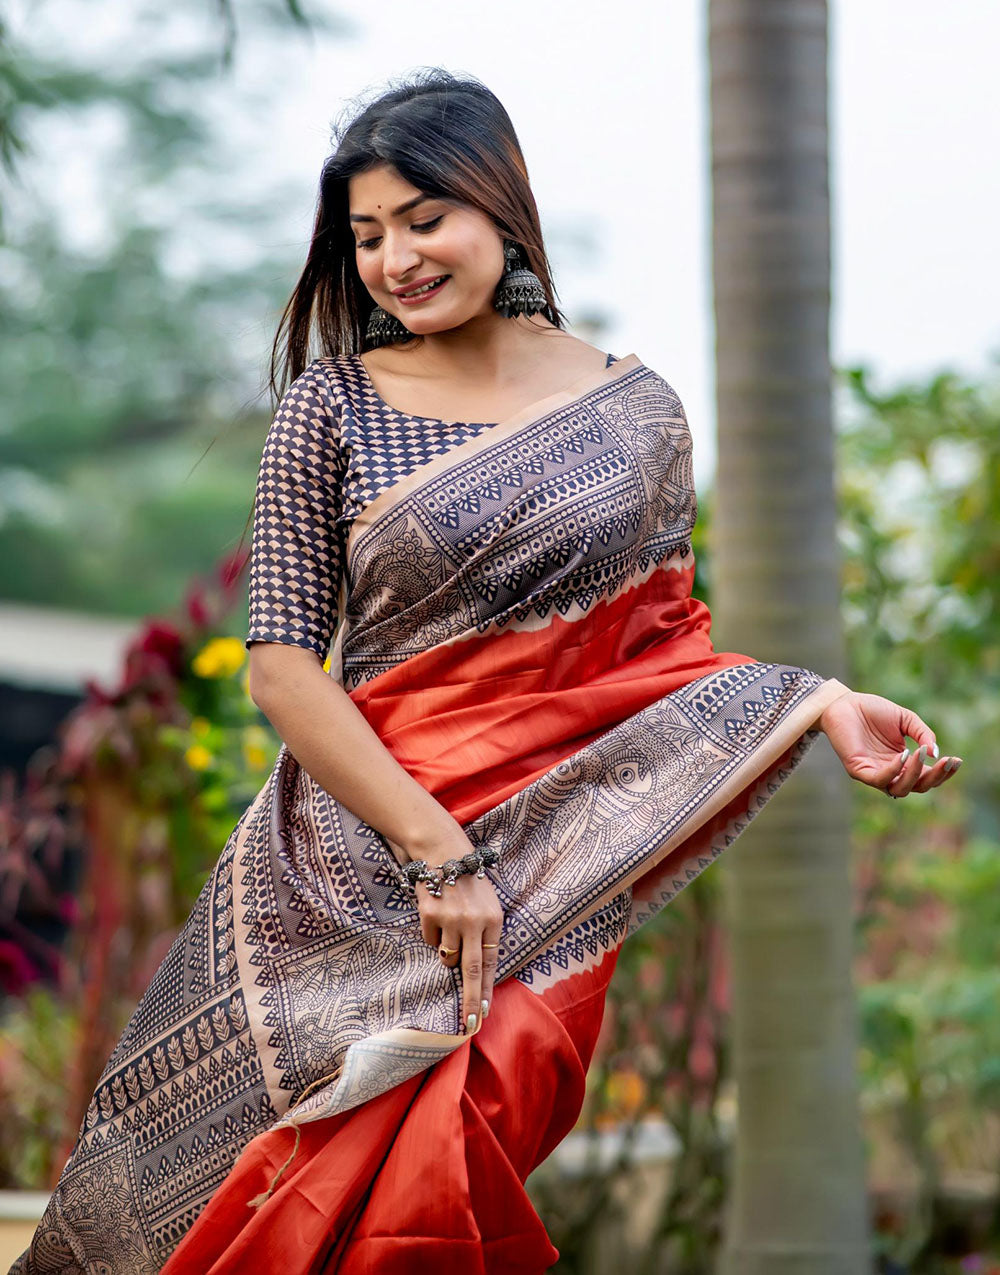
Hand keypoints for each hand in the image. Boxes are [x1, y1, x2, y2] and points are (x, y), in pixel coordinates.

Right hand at [403, 821, 503, 1034]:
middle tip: (469, 1024)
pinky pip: (429, 939)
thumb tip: (478, 971)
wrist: (444, 851)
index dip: (487, 989)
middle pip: (472, 970)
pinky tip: (437, 913)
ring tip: (449, 928)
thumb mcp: (488, 904)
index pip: (491, 962)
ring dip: (447, 953)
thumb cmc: (469, 881)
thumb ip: (485, 933)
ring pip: (446, 956)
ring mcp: (451, 918)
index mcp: (493, 919)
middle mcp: (474, 921)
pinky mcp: (430, 914)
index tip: (484, 1013)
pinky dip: (432, 933)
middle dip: (471, 999)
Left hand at [819, 691, 962, 796]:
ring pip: (899, 789)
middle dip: (935, 777)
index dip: (943, 772)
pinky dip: (894, 770)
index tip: (957, 760)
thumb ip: (923, 734)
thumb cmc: (874, 711)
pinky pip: (879, 779)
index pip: (926, 777)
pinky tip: (904, 755)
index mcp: (903, 762)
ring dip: (915, 774)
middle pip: (917, 787)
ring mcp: (874, 773)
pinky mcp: (858, 770)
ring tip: (921, 754)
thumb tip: (936, 753)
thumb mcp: (906, 720)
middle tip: (946, 762)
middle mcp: (890, 772)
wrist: (845, 702)